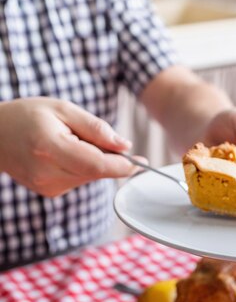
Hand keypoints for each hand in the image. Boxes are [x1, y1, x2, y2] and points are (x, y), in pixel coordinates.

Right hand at [0, 97, 134, 196]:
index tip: (143, 161)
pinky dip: (82, 167)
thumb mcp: (62, 109)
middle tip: (101, 138)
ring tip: (70, 141)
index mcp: (50, 147)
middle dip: (110, 157)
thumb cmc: (27, 116)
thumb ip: (95, 128)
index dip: (124, 165)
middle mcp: (48, 173)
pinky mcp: (50, 192)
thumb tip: (124, 146)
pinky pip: (79, 179)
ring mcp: (47, 186)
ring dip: (94, 160)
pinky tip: (65, 154)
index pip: (96, 164)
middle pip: (97, 172)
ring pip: (90, 176)